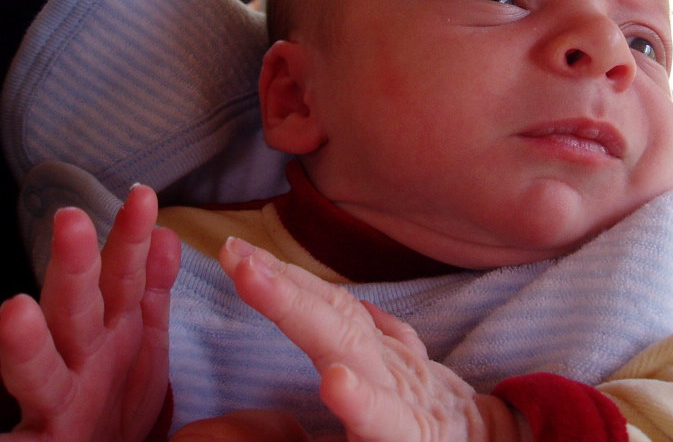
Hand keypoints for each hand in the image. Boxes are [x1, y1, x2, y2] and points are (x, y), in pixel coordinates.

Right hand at [0, 185, 180, 441]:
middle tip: (71, 219)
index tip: (144, 195)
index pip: (122, 274)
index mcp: (112, 329)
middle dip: (75, 266)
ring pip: (40, 370)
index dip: (131, 236)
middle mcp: (80, 357)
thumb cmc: (111, 392)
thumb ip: (150, 287)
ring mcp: (55, 401)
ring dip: (27, 342)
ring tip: (14, 309)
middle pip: (76, 307)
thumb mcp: (139, 336)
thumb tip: (164, 232)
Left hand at [217, 238, 528, 441]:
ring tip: (255, 281)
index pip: (329, 308)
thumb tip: (354, 306)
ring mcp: (400, 400)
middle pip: (332, 317)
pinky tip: (335, 383)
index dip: (285, 278)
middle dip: (282, 284)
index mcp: (377, 355)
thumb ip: (381, 339)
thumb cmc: (436, 419)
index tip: (237, 250)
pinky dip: (361, 402)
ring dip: (301, 314)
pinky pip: (386, 421)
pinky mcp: (411, 436)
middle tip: (235, 252)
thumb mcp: (405, 375)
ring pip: (349, 350)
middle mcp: (387, 367)